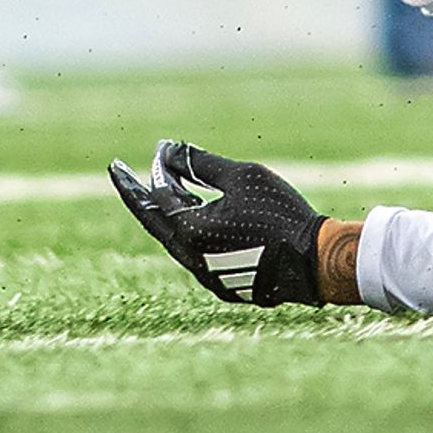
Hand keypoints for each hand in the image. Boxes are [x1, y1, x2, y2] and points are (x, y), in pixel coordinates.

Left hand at [112, 141, 343, 305]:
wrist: (313, 262)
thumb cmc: (278, 213)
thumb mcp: (242, 177)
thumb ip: (201, 163)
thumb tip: (169, 150)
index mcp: (190, 231)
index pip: (162, 193)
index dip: (162, 166)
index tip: (164, 147)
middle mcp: (190, 258)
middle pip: (154, 222)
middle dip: (138, 195)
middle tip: (120, 174)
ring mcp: (206, 276)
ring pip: (175, 240)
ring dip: (167, 214)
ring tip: (163, 192)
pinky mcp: (223, 286)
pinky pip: (196, 254)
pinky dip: (191, 232)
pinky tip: (197, 220)